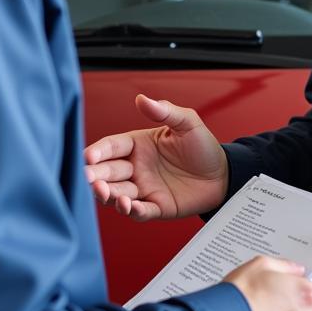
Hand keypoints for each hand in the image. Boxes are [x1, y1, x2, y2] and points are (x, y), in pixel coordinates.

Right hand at [83, 94, 227, 220]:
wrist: (224, 174)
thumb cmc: (203, 147)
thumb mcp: (187, 123)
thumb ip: (165, 111)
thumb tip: (142, 99)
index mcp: (139, 145)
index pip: (112, 147)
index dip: (98, 152)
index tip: (87, 156)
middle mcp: (137, 167)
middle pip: (108, 172)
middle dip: (95, 176)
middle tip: (88, 178)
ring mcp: (145, 189)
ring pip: (118, 194)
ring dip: (108, 195)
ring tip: (105, 193)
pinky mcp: (157, 207)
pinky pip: (141, 212)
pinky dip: (132, 211)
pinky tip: (128, 206)